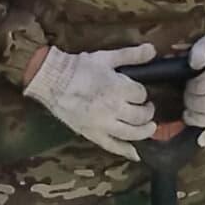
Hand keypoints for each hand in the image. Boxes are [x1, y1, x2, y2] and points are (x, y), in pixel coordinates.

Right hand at [21, 43, 157, 158]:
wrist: (52, 80)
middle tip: (147, 107)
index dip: (141, 92)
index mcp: (118, 88)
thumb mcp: (106, 57)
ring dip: (145, 131)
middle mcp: (114, 109)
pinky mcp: (93, 134)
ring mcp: (104, 125)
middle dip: (147, 111)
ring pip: (132, 133)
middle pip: (141, 115)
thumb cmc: (78, 67)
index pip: (140, 94)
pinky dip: (126, 151)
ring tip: (149, 127)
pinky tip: (136, 154)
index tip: (138, 91)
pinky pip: (112, 146)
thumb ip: (131, 55)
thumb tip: (152, 49)